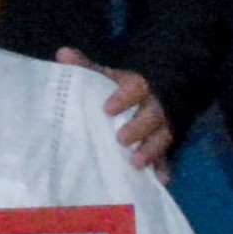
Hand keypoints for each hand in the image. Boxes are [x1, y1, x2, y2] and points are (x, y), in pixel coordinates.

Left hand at [63, 53, 174, 176]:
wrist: (155, 94)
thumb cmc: (120, 88)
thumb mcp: (105, 75)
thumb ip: (86, 66)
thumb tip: (63, 53)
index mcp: (138, 86)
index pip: (135, 88)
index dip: (124, 98)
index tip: (107, 109)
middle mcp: (154, 106)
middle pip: (152, 115)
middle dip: (139, 127)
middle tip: (121, 139)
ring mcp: (162, 127)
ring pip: (163, 137)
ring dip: (151, 150)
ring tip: (135, 163)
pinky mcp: (165, 146)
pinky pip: (169, 158)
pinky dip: (165, 169)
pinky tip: (161, 180)